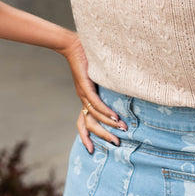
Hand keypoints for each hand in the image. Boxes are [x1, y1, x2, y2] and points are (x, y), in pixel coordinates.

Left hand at [61, 32, 127, 152]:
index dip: (85, 137)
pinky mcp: (85, 85)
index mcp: (84, 99)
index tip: (91, 150)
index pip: (82, 123)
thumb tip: (120, 87)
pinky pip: (95, 102)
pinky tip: (114, 116)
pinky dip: (105, 110)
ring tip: (121, 129)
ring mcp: (83, 93)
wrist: (73, 45)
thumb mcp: (96, 76)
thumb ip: (104, 85)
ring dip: (109, 123)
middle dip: (103, 135)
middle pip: (89, 124)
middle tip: (116, 143)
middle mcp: (82, 99)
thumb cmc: (86, 58)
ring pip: (94, 115)